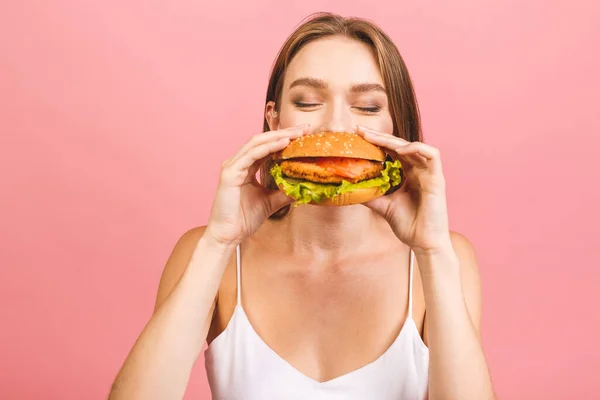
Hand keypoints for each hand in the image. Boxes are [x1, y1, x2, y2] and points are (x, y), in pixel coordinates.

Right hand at [205, 124, 310, 245]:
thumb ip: (284, 192)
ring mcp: (232, 166)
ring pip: (257, 143)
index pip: (267, 147)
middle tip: (305, 128)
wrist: (228, 235)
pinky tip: (283, 143)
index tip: (304, 136)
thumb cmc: (244, 219)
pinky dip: (268, 147)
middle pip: (263, 140)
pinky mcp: (230, 173)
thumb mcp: (271, 202)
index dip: (285, 139)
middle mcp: (238, 163)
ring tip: (297, 133)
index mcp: (246, 167)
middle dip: (284, 132)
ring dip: (278, 136)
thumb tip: (302, 186)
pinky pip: (251, 155)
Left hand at [356, 125, 451, 253]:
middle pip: (400, 146)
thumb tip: (349, 189)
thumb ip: (371, 195)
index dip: (377, 142)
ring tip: (375, 138)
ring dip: (394, 140)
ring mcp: (429, 174)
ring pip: (414, 146)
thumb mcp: (383, 206)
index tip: (358, 136)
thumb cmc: (409, 225)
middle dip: (380, 137)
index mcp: (409, 175)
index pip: (392, 152)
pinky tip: (400, 150)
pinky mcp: (437, 179)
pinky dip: (417, 148)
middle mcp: (419, 171)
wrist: (423, 243)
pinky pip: (432, 155)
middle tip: (360, 131)